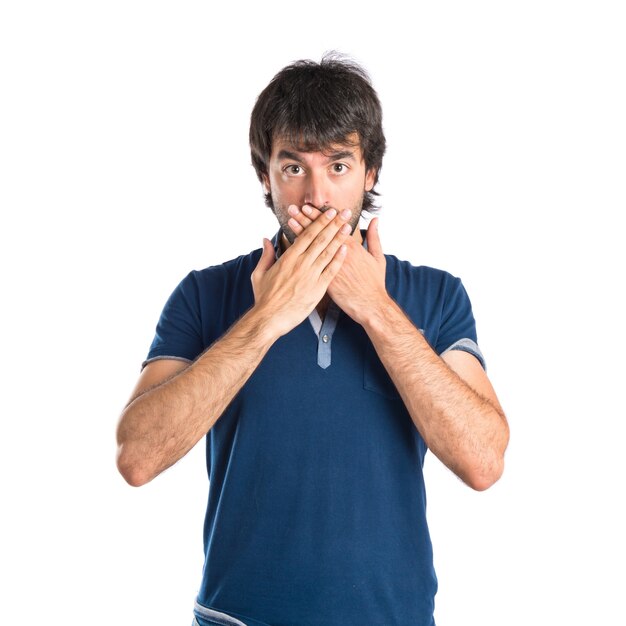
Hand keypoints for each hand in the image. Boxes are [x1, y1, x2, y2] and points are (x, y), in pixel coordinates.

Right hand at [251, 206, 352, 337]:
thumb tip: (266, 239)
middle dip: (333, 224)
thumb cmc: (264, 297)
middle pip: (320, 239)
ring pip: (328, 252)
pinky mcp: (317, 289)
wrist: (269, 318)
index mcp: (288, 258)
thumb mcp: (259, 273)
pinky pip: (330, 271)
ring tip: (348, 226)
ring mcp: (310, 276)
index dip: (320, 221)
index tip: (329, 212)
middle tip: (344, 212)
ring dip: (339, 238)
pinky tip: (346, 249)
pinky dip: (338, 259)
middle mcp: (301, 264)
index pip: (307, 234)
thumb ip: (266, 255)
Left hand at [286, 205, 388, 324]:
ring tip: (290, 221)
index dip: (319, 216)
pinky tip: (293, 246)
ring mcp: (330, 268)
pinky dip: (302, 255)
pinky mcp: (324, 280)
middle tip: (293, 208)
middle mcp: (338, 254)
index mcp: (352, 247)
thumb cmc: (374, 282)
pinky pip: (310, 264)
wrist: (370, 305)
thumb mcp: (378, 257)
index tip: (308, 206)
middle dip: (306, 220)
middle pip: (319, 234)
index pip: (332, 227)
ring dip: (301, 233)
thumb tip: (374, 220)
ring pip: (312, 247)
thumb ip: (374, 237)